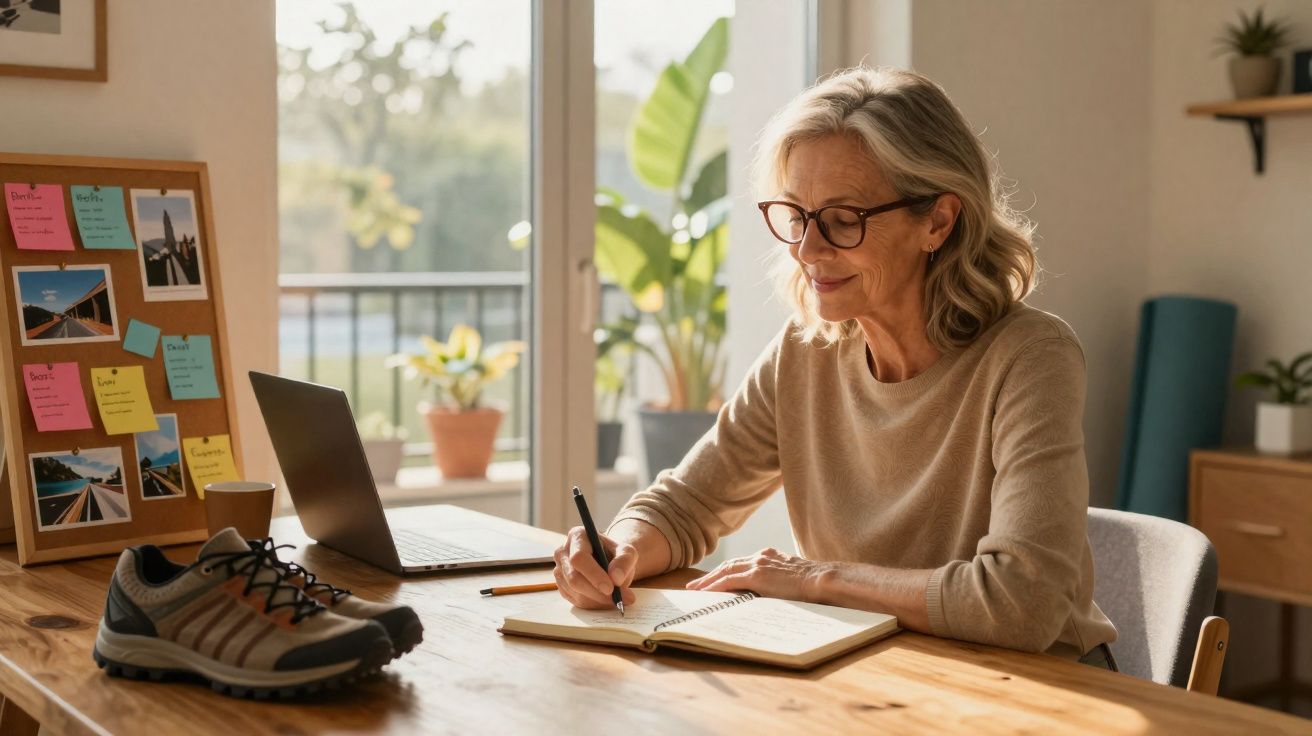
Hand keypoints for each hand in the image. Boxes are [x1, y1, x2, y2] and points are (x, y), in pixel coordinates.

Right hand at [553, 526, 637, 608]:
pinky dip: (593, 604)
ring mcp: (559, 570)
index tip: (611, 588)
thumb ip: (624, 561)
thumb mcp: (627, 552)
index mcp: (577, 536)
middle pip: (574, 578)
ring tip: (616, 598)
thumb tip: (616, 578)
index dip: (594, 574)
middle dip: (597, 593)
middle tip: (619, 600)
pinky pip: (575, 601)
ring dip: (598, 600)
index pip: (579, 557)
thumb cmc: (616, 555)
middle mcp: (563, 552)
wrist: (609, 562)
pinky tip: (605, 598)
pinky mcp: (561, 586)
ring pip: (575, 592)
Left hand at [685, 547, 828, 601]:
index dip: (725, 572)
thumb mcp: (791, 580)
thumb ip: (777, 582)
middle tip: (695, 585)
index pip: (741, 564)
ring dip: (708, 581)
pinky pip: (729, 581)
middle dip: (711, 575)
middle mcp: (760, 556)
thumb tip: (770, 595)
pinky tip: (705, 593)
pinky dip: (715, 587)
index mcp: (768, 556)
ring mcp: (758, 564)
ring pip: (725, 571)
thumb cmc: (812, 584)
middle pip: (729, 565)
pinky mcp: (756, 575)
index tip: (714, 580)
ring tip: (695, 590)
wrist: (820, 580)